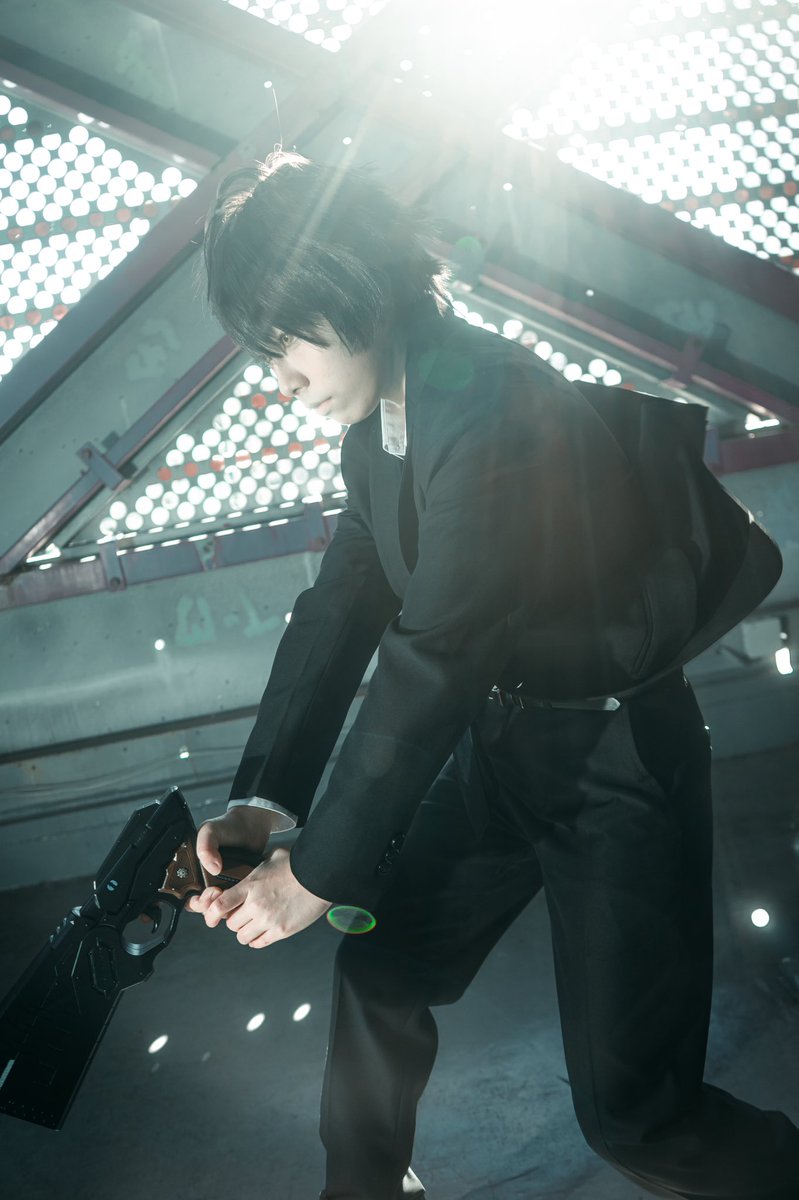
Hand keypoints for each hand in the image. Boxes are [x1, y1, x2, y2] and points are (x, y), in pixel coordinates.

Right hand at [186, 805, 274, 915]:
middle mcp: (205, 880)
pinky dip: (237, 902)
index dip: (196, 901)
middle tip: (218, 893)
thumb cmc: (227, 826)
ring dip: (223, 906)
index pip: (186, 896)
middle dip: (209, 906)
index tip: (210, 893)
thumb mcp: (210, 831)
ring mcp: (222, 884)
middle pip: (202, 906)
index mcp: (193, 870)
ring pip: (218, 907)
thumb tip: (213, 869)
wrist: (252, 824)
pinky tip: (242, 893)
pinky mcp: (237, 886)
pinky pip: (234, 901)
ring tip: (231, 893)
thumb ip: (205, 847)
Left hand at [202, 848, 330, 948]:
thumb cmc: (297, 864)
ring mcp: (268, 920)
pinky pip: (259, 943)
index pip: (220, 906)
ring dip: (246, 932)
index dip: (212, 913)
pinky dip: (257, 940)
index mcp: (250, 886)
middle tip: (242, 915)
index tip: (215, 914)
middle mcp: (256, 905)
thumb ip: (258, 864)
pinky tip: (263, 932)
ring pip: (243, 937)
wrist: (319, 876)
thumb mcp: (272, 858)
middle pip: (231, 924)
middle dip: (235, 920)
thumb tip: (254, 863)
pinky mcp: (281, 931)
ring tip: (253, 924)